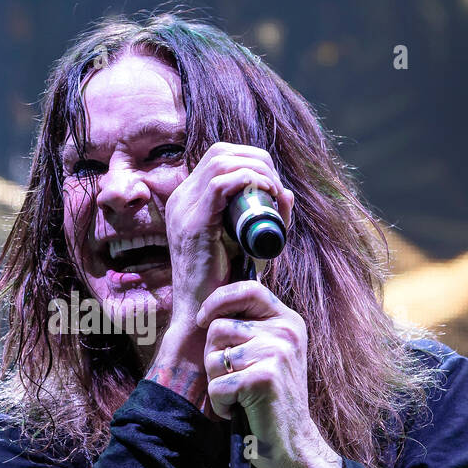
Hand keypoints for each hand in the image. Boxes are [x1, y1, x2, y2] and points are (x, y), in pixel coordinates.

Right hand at [161, 142, 293, 330]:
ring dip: (256, 169)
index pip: (219, 157)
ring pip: (221, 162)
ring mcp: (183, 210)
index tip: (274, 184)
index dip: (252, 160)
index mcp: (188, 201)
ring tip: (274, 190)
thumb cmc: (228, 284)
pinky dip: (248, 180)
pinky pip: (219, 184)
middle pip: (220, 152)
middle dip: (257, 159)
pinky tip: (266, 193)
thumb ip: (267, 220)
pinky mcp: (192, 224)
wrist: (205, 315)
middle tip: (277, 185)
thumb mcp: (251, 244)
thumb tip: (286, 192)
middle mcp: (181, 200)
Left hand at [196, 280, 343, 467]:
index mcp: (288, 322)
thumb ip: (250, 328)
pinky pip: (216, 385)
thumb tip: (208, 309)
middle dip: (213, 357)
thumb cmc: (273, 399)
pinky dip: (221, 404)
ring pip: (213, 357)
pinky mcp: (262, 379)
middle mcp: (286, 333)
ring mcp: (276, 354)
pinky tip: (240, 410)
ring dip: (218, 382)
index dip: (218, 300)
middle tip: (236, 378)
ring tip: (241, 395)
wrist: (294, 444)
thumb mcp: (271, 353)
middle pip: (218, 327)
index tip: (202, 318)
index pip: (249, 289)